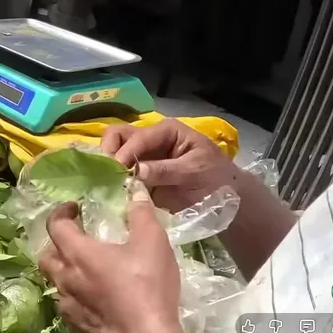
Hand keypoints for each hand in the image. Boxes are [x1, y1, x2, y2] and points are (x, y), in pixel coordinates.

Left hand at [39, 189, 182, 332]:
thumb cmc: (147, 286)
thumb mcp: (152, 243)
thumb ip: (142, 214)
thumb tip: (135, 190)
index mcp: (77, 253)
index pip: (55, 225)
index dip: (61, 212)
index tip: (74, 208)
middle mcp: (64, 276)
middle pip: (47, 254)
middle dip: (56, 243)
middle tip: (76, 240)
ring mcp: (66, 303)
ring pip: (54, 281)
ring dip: (64, 270)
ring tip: (84, 269)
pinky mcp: (74, 325)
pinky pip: (65, 304)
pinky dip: (74, 295)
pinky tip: (92, 297)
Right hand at [101, 120, 232, 212]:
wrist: (227, 200)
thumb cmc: (217, 180)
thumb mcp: (196, 172)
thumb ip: (167, 170)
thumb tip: (136, 171)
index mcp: (167, 132)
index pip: (138, 136)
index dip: (126, 151)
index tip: (117, 169)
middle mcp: (150, 141)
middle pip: (118, 136)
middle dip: (109, 151)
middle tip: (106, 171)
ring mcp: (143, 159)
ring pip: (115, 152)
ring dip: (107, 164)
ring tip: (105, 179)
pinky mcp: (140, 177)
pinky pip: (120, 173)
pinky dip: (112, 178)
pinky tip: (108, 188)